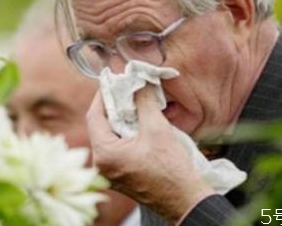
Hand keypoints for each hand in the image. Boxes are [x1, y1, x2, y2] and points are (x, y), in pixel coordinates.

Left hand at [86, 85, 213, 222]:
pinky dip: (126, 133)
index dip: (103, 96)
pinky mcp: (120, 174)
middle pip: (101, 126)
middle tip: (124, 89)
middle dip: (114, 106)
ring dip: (121, 119)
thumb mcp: (157, 129)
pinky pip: (117, 147)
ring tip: (134, 104)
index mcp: (104, 154)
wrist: (186, 201)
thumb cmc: (172, 170)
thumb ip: (144, 102)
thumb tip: (138, 82)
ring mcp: (110, 172)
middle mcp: (101, 165)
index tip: (111, 80)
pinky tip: (138, 123)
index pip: (94, 116)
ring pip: (110, 136)